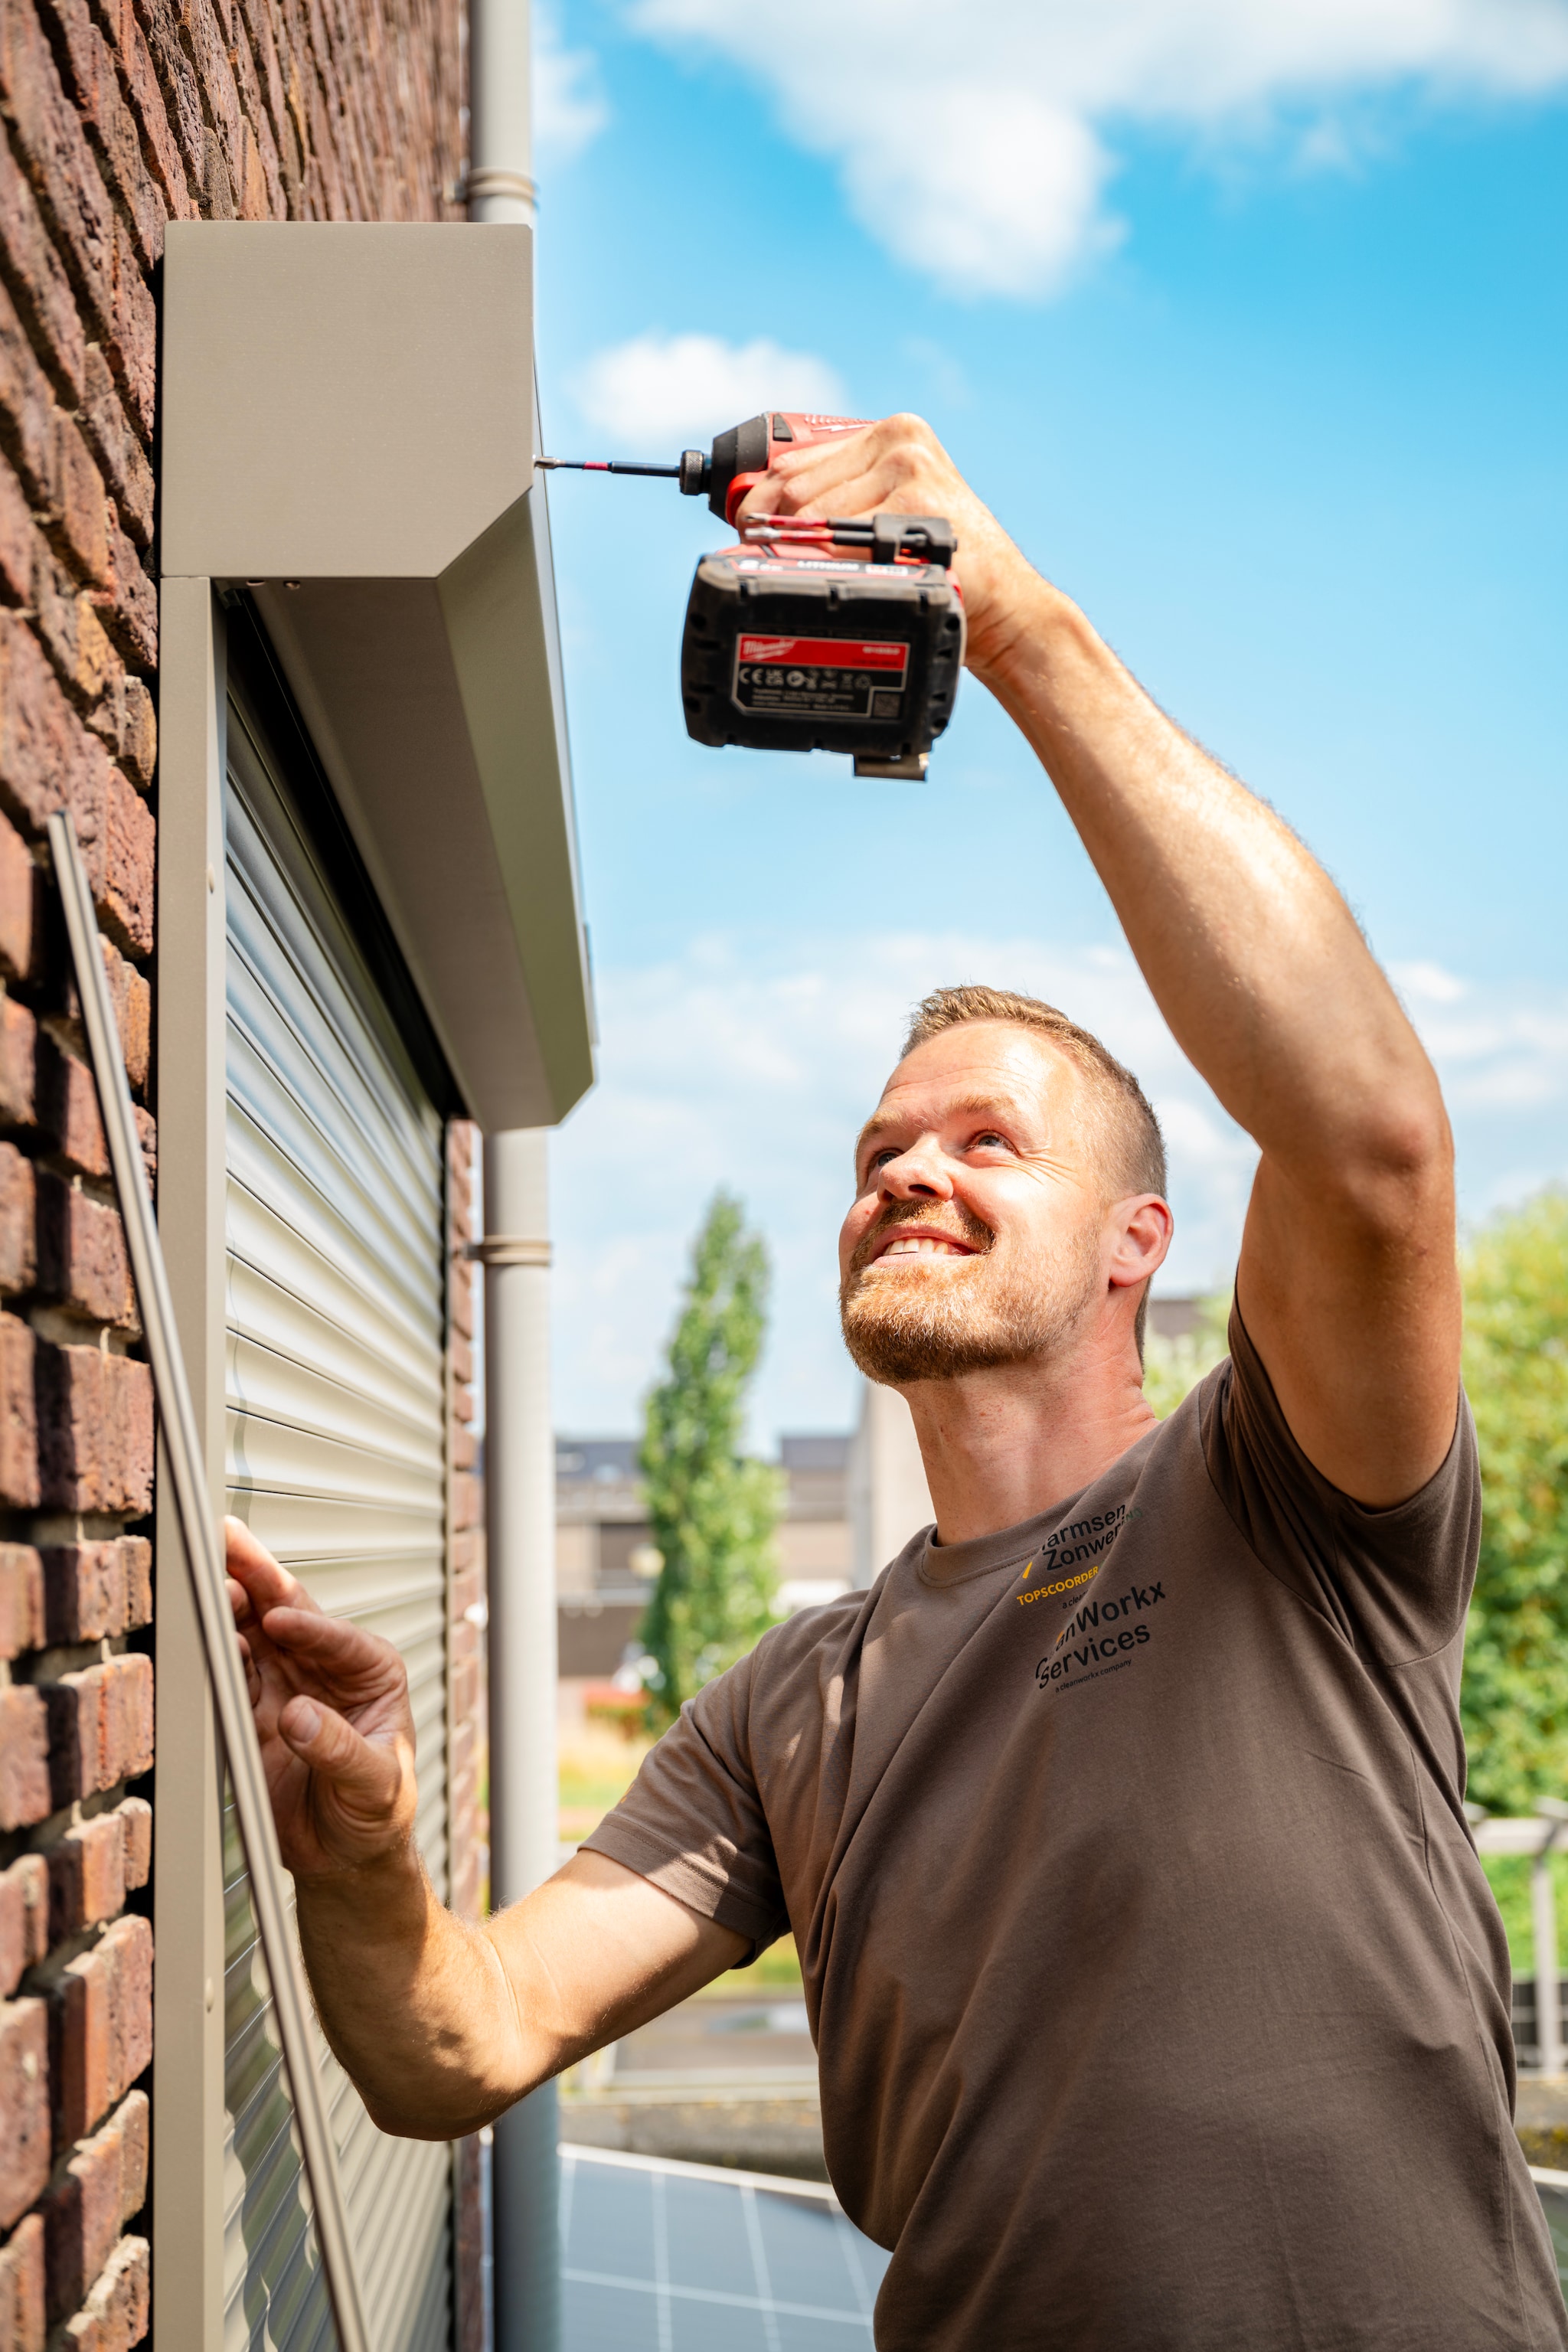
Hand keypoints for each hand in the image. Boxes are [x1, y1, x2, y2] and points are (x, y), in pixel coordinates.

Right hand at [225, 1517, 417, 1878]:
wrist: (345, 1858)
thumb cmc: (377, 1814)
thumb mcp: (375, 1786)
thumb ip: (341, 1750)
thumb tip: (300, 1715)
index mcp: (372, 1672)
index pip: (338, 1637)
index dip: (308, 1625)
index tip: (279, 1618)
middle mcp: (326, 1669)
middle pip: (289, 1612)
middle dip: (259, 1574)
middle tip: (228, 1538)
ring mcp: (286, 1686)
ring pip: (254, 1634)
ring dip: (230, 1604)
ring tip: (205, 1574)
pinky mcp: (253, 1714)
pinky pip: (232, 1676)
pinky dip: (216, 1655)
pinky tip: (201, 1632)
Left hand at [734, 412, 1048, 680]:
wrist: (1003, 605)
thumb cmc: (939, 566)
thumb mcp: (889, 515)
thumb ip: (839, 499)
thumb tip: (753, 509)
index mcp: (892, 432)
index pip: (791, 461)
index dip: (757, 503)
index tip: (750, 534)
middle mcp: (900, 440)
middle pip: (791, 488)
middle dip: (773, 533)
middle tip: (780, 567)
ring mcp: (909, 469)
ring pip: (807, 515)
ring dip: (805, 555)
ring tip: (833, 578)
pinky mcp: (915, 504)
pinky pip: (835, 542)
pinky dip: (831, 568)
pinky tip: (855, 580)